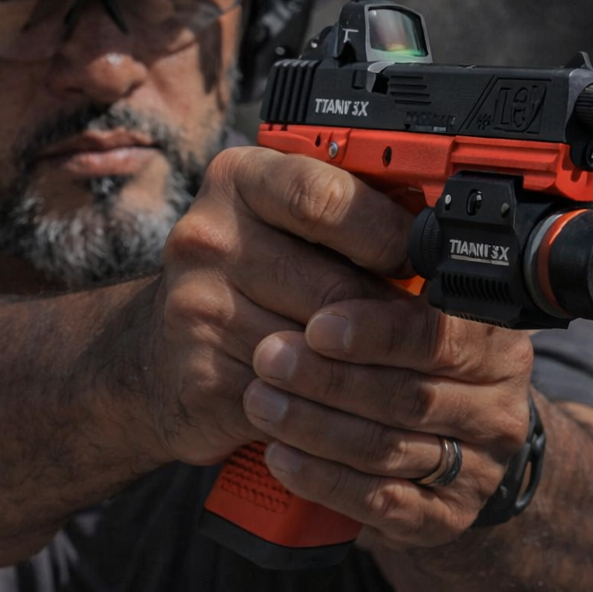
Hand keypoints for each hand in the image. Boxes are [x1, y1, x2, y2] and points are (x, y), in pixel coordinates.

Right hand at [139, 146, 414, 465]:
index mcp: (237, 180)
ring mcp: (198, 310)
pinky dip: (333, 411)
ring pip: (322, 352)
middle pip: (335, 287)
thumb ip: (347, 214)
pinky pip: (297, 401)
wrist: (153, 353)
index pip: (324, 198)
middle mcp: (208, 238)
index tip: (421, 262)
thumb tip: (439, 238)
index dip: (387, 234)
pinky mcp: (202, 378)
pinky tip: (350, 408)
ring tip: (398, 373)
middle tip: (429, 335)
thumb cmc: (242, 277)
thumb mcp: (283, 222)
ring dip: (370, 371)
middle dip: (392, 318)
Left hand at [240, 295, 536, 548]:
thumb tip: (318, 230)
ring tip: (258, 402)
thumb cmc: (405, 360)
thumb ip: (374, 285)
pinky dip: (324, 480)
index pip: (440, 335)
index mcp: (494, 343)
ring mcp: (478, 470)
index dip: (377, 332)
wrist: (446, 448)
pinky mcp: (446, 519)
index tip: (317, 324)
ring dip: (315, 427)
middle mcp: (499, 407)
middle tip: (267, 357)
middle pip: (409, 396)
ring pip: (390, 450)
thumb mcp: (403, 311)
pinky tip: (279, 457)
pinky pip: (382, 504)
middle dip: (329, 378)